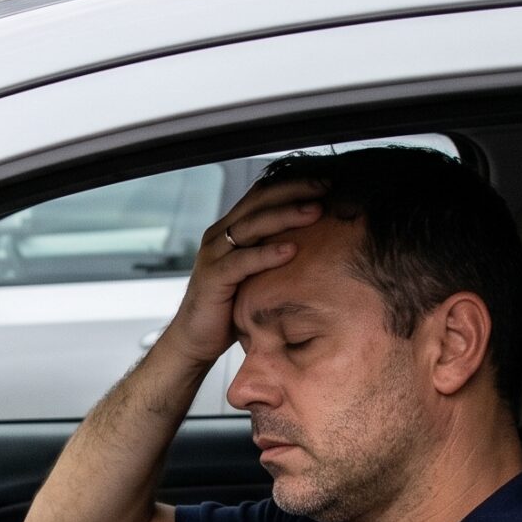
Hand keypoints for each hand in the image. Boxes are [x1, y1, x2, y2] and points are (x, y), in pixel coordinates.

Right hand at [158, 179, 326, 365]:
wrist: (195, 338)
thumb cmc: (229, 306)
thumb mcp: (255, 274)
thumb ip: (273, 254)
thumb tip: (316, 244)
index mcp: (230, 230)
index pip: (262, 195)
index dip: (293, 184)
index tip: (326, 182)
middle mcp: (220, 236)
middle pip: (258, 202)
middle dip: (295, 191)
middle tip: (326, 186)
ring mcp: (213, 254)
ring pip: (251, 225)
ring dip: (286, 216)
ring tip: (316, 212)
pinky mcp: (212, 278)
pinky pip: (242, 261)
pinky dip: (267, 254)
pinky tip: (291, 250)